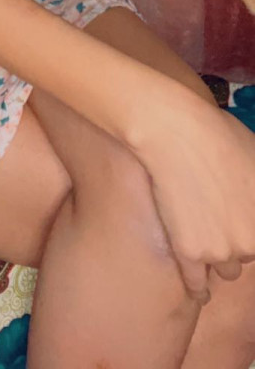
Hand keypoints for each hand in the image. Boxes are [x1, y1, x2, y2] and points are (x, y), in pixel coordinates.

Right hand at [131, 89, 254, 305]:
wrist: (177, 133)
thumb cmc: (220, 137)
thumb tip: (251, 198)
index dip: (247, 226)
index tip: (236, 221)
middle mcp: (252, 240)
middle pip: (247, 253)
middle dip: (236, 239)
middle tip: (218, 216)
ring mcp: (222, 250)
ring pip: (225, 269)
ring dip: (217, 256)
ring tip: (203, 236)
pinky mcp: (191, 253)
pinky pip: (196, 283)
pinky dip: (198, 287)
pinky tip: (199, 290)